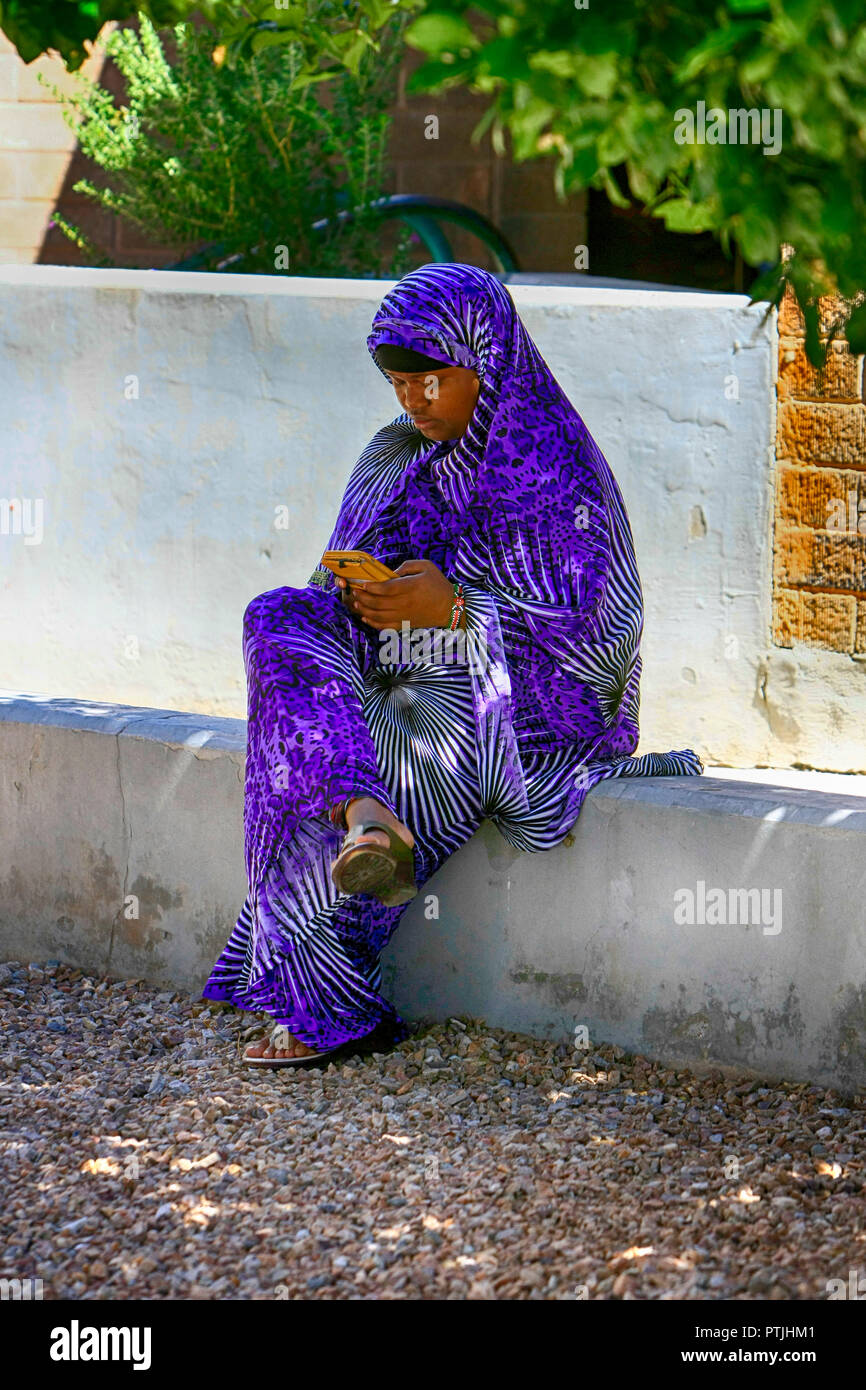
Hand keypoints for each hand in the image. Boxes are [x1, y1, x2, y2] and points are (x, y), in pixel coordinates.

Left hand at [340, 559, 457, 630]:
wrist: (451, 607)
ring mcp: (405, 615)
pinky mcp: (405, 624)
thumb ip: (407, 565)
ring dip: (364, 610)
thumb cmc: (438, 584)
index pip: (386, 588)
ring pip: (379, 616)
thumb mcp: (426, 566)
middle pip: (378, 603)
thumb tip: (390, 572)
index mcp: (411, 587)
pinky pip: (385, 626)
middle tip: (354, 592)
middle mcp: (406, 603)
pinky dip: (373, 623)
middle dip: (363, 598)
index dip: (371, 587)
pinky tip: (365, 617)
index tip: (363, 584)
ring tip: (356, 604)